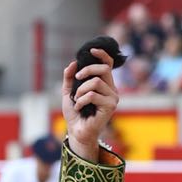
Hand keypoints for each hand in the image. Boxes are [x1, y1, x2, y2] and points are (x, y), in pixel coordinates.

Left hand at [63, 46, 118, 161]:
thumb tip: (73, 62)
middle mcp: (112, 89)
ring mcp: (113, 98)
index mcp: (104, 84)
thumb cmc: (75, 113)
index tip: (92, 50)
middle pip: (103, 69)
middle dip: (87, 70)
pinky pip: (93, 95)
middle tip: (77, 78)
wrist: (76, 131)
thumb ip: (70, 77)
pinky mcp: (110, 107)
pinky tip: (79, 107)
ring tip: (77, 100)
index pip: (108, 64)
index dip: (102, 55)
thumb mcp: (68, 92)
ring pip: (95, 82)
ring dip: (81, 90)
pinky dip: (81, 100)